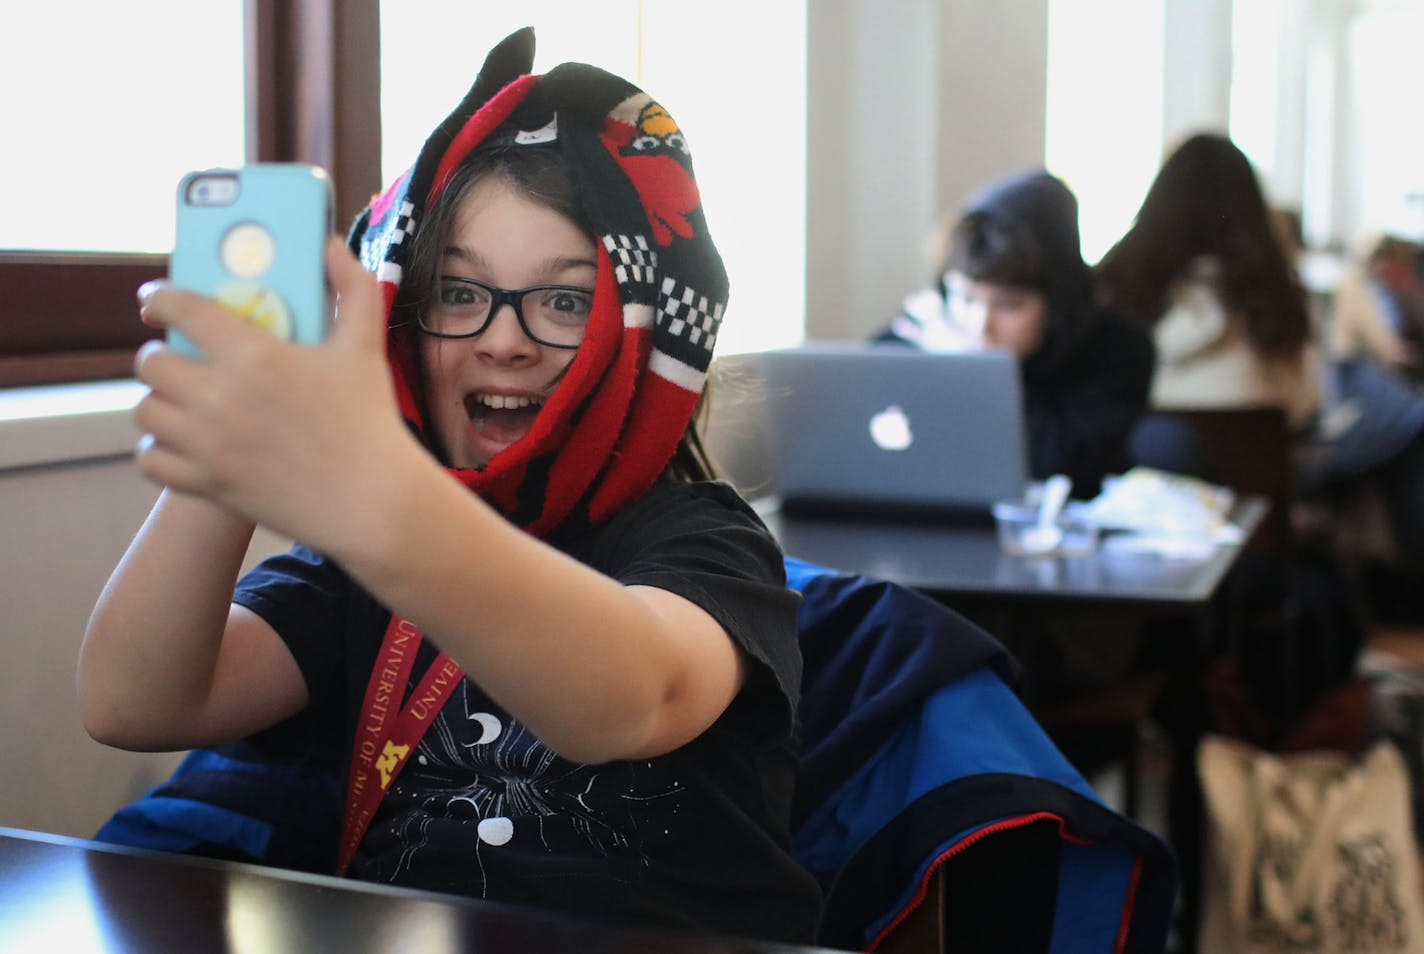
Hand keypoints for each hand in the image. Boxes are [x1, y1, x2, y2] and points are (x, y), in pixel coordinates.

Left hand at [132, 238, 419, 548]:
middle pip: (152, 363)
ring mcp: (207, 444)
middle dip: (162, 355)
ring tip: (179, 401)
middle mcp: (220, 397)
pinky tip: (180, 443)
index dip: (159, 298)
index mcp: (255, 354)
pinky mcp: (206, 483)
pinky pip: (150, 460)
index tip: (156, 301)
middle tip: (180, 358)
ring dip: (159, 401)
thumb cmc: (371, 420)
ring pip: (146, 411)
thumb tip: (328, 244)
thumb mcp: (365, 345)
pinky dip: (158, 450)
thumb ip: (351, 286)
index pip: (181, 309)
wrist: (373, 501)